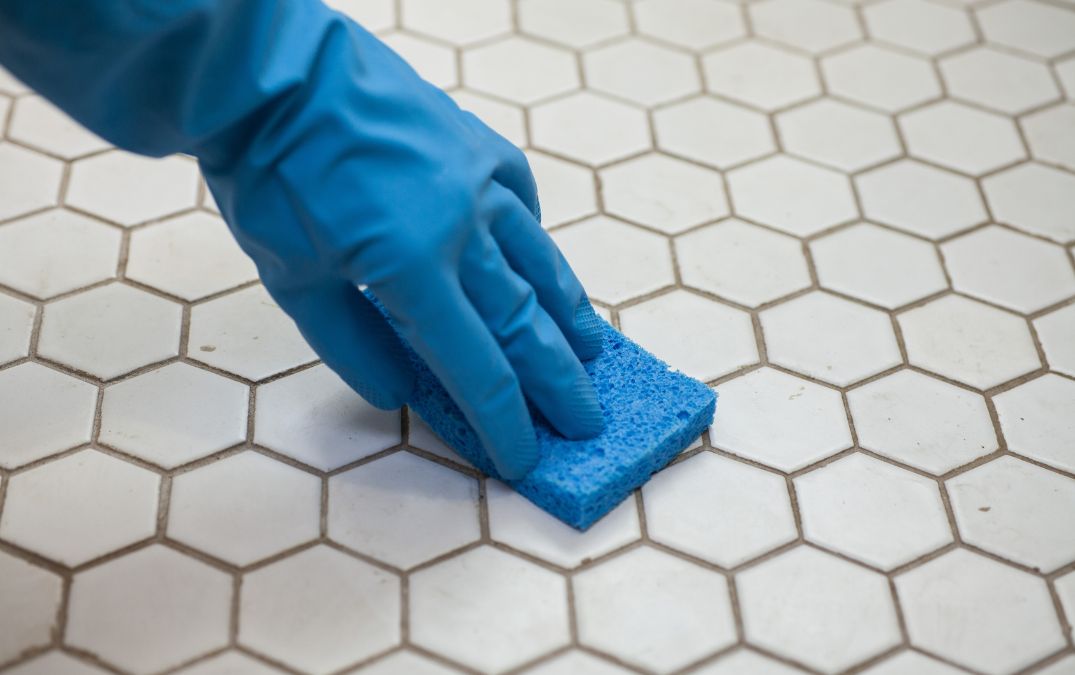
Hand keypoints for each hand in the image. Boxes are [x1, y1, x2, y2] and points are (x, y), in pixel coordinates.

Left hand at [202, 10, 604, 478]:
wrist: (272, 74)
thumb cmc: (271, 175)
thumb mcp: (293, 277)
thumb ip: (351, 345)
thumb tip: (398, 396)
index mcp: (411, 267)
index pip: (476, 367)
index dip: (505, 422)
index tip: (525, 458)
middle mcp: (462, 227)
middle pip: (525, 323)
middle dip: (559, 383)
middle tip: (590, 421)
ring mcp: (478, 180)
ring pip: (541, 261)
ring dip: (569, 313)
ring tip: (594, 350)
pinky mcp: (479, 144)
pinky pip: (522, 199)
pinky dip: (535, 238)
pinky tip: (541, 258)